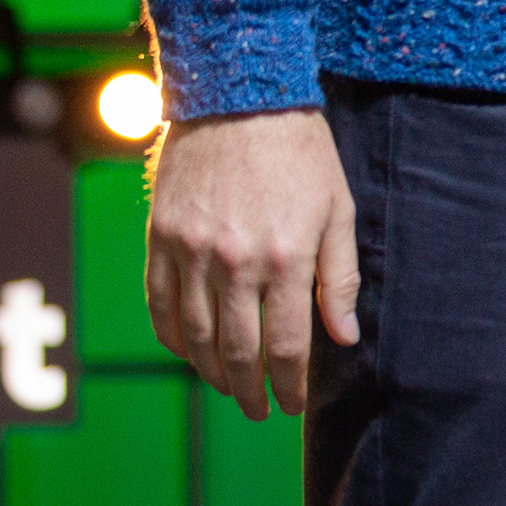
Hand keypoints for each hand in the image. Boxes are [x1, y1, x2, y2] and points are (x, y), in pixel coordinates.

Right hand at [145, 107, 358, 421]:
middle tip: (260, 410)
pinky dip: (173, 337)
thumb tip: (345, 337)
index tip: (294, 405)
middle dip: (251, 391)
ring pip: (195, 337)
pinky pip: (159, 305)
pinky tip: (188, 351)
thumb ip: (340, 279)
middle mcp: (234, 262)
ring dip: (211, 372)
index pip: (287, 346)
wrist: (239, 94)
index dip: (291, 385)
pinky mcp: (160, 238)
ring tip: (229, 388)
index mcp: (286, 257)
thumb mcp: (338, 209)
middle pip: (238, 351)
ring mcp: (191, 251)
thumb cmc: (301, 151)